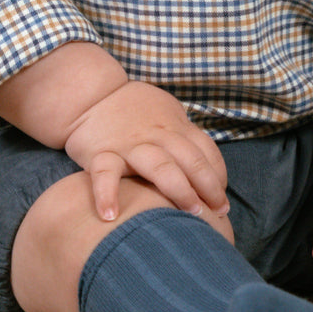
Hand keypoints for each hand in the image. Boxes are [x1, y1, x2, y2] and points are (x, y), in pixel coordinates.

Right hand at [64, 81, 229, 223]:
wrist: (91, 94)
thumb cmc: (135, 110)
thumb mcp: (167, 114)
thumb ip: (184, 137)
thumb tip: (208, 168)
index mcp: (176, 127)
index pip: (207, 152)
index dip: (218, 177)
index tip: (221, 202)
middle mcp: (158, 135)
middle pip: (191, 160)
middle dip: (208, 187)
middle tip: (217, 214)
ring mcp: (131, 145)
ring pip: (161, 166)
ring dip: (179, 189)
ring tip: (190, 213)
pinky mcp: (102, 152)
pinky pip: (105, 173)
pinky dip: (106, 194)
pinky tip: (110, 217)